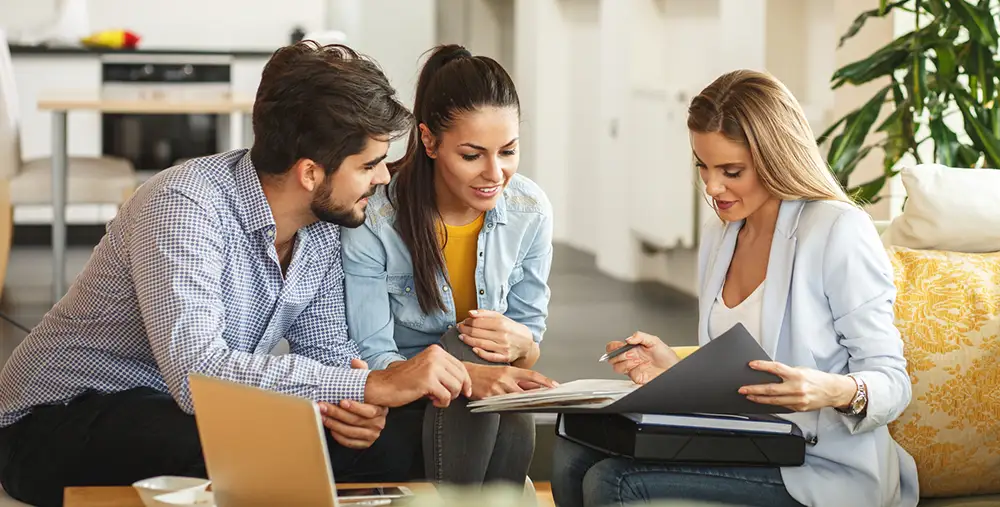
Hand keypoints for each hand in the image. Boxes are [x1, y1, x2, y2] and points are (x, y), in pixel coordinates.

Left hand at [317, 358, 386, 448]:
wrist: (374, 409)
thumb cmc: (367, 397)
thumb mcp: (366, 383)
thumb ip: (361, 372)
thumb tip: (355, 361)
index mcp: (380, 409)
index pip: (368, 410)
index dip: (354, 407)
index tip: (341, 401)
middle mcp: (379, 423)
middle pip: (355, 421)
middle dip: (336, 413)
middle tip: (322, 406)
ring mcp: (372, 434)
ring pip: (350, 432)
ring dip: (334, 424)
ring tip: (322, 416)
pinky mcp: (366, 443)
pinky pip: (351, 442)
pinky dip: (340, 437)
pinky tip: (331, 429)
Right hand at [364, 345, 472, 407]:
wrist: (385, 385)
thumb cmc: (405, 379)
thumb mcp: (427, 367)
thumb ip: (443, 370)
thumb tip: (464, 381)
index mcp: (436, 351)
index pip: (460, 366)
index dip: (466, 381)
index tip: (466, 391)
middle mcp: (435, 356)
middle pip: (461, 377)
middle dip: (457, 391)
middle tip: (445, 396)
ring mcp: (432, 367)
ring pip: (456, 387)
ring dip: (448, 397)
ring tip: (436, 397)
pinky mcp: (428, 381)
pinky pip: (446, 396)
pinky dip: (442, 402)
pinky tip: (432, 400)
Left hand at [457, 310, 533, 362]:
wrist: (527, 344)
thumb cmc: (511, 329)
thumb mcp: (501, 318)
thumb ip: (485, 314)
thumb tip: (470, 313)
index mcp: (501, 323)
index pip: (478, 322)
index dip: (467, 321)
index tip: (462, 321)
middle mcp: (502, 335)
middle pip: (477, 332)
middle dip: (465, 330)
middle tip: (459, 328)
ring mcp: (503, 347)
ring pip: (481, 344)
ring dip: (468, 340)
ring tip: (461, 337)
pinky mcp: (504, 357)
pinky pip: (489, 356)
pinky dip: (480, 353)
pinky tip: (473, 349)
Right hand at [466, 363, 558, 399]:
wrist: (466, 374)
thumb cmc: (485, 373)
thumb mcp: (503, 372)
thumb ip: (518, 380)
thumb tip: (536, 387)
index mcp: (509, 370)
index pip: (532, 376)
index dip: (545, 381)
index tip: (555, 386)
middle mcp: (505, 379)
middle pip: (526, 391)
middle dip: (536, 397)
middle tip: (545, 401)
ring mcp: (497, 389)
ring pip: (515, 400)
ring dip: (522, 404)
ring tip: (526, 406)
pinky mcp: (489, 398)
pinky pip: (502, 406)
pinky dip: (507, 408)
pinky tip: (509, 408)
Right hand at [606, 332, 679, 383]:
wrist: (673, 368)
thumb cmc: (666, 356)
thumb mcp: (654, 340)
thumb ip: (640, 336)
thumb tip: (628, 338)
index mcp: (632, 348)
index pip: (615, 347)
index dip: (612, 347)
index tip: (617, 347)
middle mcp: (631, 358)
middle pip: (613, 358)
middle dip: (618, 355)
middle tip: (629, 354)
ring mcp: (632, 368)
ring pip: (617, 367)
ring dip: (625, 363)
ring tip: (635, 360)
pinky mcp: (636, 377)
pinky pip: (628, 375)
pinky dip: (632, 370)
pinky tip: (640, 366)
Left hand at [739, 361, 858, 411]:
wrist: (833, 391)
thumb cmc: (816, 379)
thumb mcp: (801, 370)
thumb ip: (786, 373)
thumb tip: (768, 373)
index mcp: (797, 375)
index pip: (776, 368)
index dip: (762, 366)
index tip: (751, 364)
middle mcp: (797, 388)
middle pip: (771, 389)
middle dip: (754, 389)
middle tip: (742, 389)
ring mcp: (798, 400)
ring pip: (773, 401)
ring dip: (759, 399)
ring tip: (749, 396)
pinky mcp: (798, 408)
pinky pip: (781, 406)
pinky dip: (770, 404)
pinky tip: (763, 402)